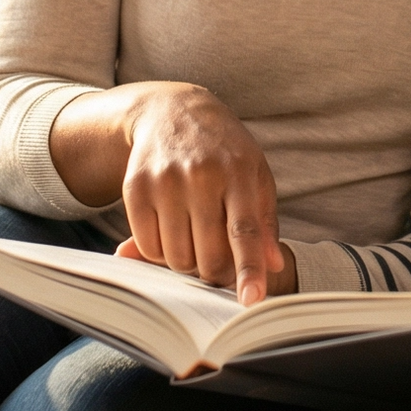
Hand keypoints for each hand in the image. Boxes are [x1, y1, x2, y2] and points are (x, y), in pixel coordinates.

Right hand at [108, 83, 284, 305]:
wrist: (172, 111)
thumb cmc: (223, 150)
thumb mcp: (255, 174)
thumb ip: (265, 221)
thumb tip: (274, 266)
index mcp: (239, 172)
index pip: (245, 231)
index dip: (249, 269)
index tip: (252, 300)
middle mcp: (201, 175)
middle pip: (208, 254)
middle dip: (216, 272)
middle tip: (218, 262)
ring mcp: (165, 180)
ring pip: (176, 257)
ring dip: (187, 263)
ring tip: (195, 238)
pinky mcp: (136, 187)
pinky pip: (148, 245)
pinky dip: (160, 252)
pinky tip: (171, 230)